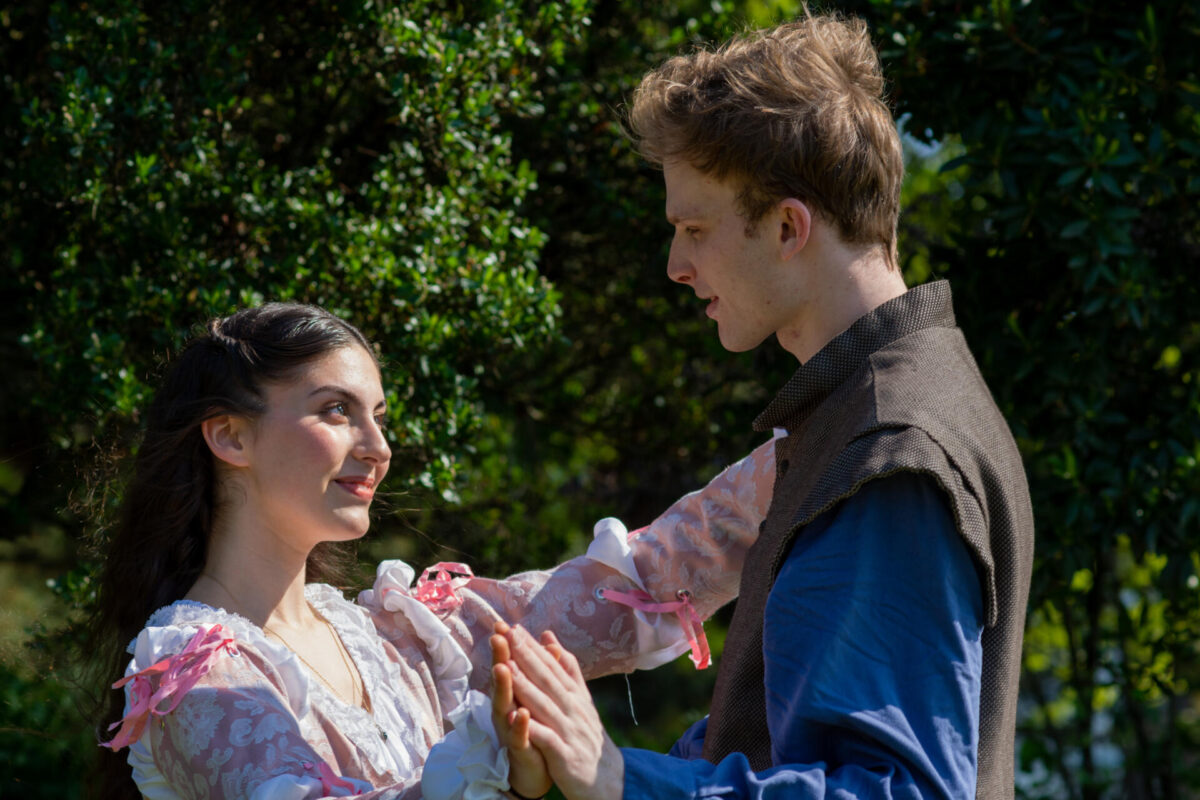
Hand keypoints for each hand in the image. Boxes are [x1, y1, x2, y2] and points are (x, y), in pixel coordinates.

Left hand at [502, 624, 623, 799]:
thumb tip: (548, 636)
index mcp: (574, 694)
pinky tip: (515, 717)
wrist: (609, 778)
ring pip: (544, 704)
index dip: (533, 647)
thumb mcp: (581, 698)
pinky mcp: (564, 755)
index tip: (514, 627)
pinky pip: (546, 739)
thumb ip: (565, 668)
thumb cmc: (587, 736)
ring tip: (506, 667)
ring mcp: (569, 731)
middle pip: (547, 679)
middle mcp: (573, 708)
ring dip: (525, 685)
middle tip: (507, 634)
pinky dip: (531, 727)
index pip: (552, 666)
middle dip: (526, 656)